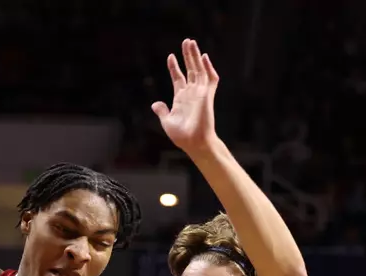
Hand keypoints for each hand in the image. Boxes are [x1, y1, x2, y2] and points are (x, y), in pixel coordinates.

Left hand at [151, 39, 219, 155]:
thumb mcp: (167, 122)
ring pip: (199, 70)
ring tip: (191, 42)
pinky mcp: (208, 95)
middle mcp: (191, 93)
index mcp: (180, 98)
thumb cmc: (182, 136)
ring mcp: (200, 93)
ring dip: (195, 56)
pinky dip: (208, 68)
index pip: (178, 77)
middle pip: (190, 69)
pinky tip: (204, 57)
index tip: (170, 56)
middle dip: (187, 56)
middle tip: (186, 41)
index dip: (174, 67)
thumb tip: (155, 104)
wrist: (194, 143)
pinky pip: (211, 79)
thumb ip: (162, 111)